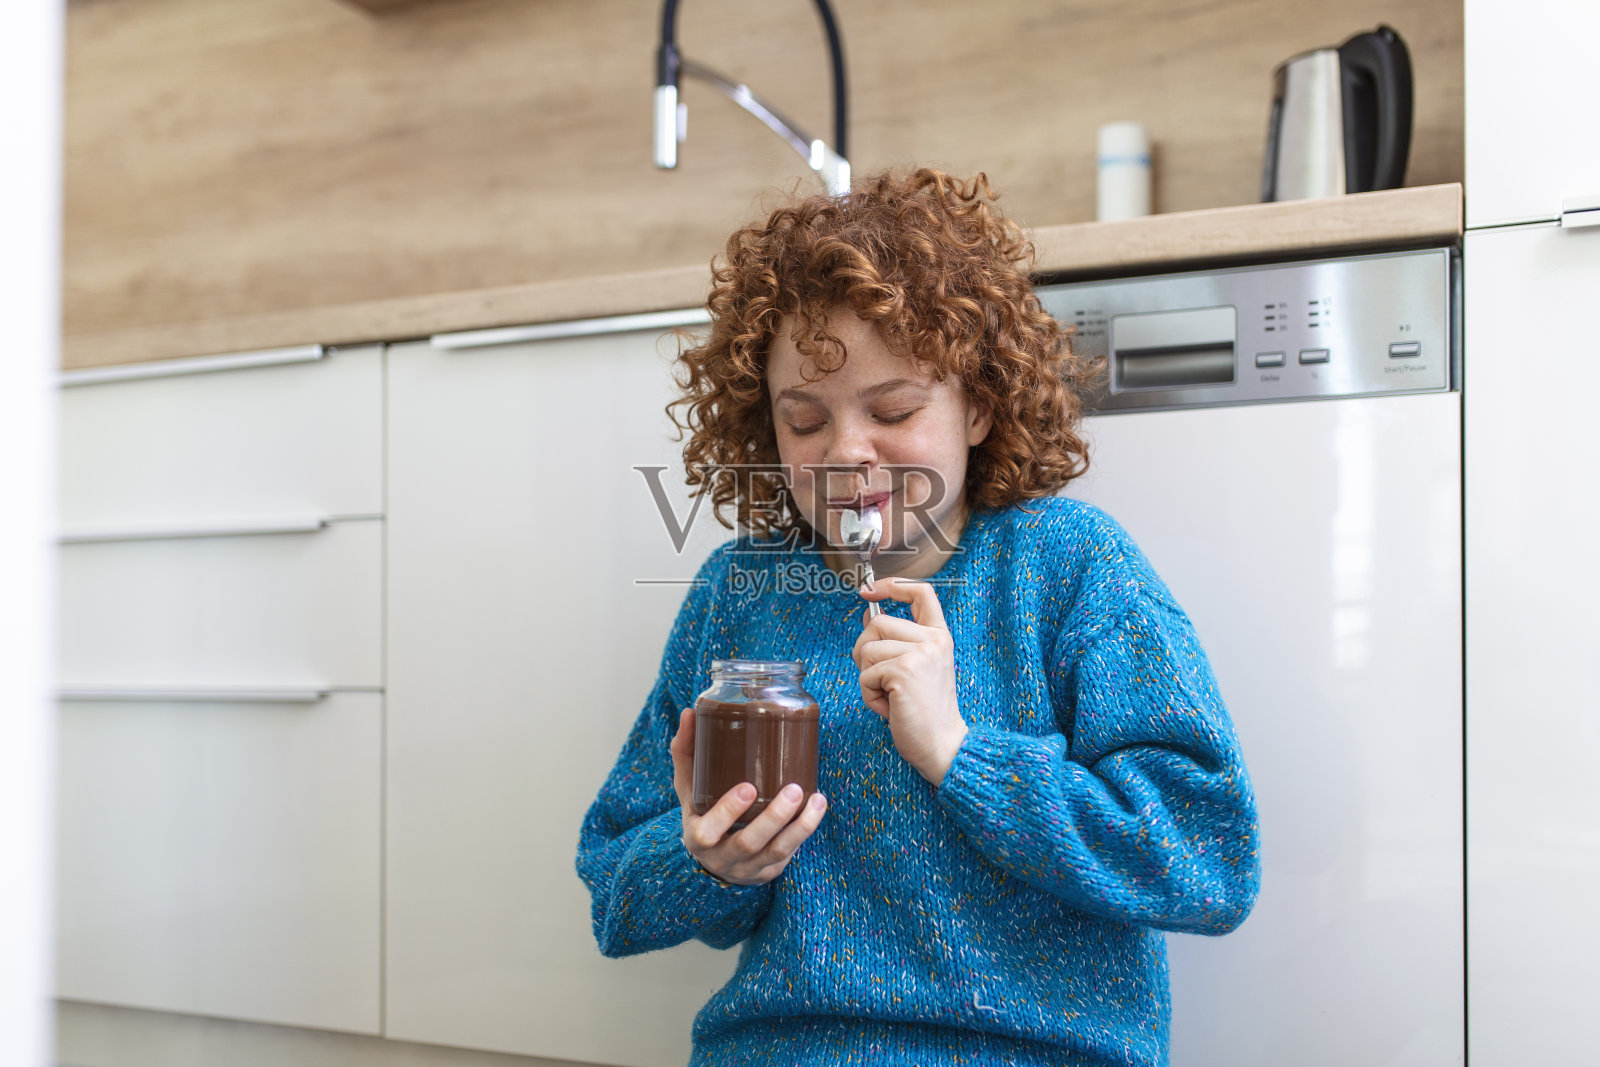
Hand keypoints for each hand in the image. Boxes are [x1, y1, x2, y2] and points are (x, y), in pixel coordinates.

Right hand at [668, 708, 826, 885]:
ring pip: (776, 851)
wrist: (713, 860)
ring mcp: (749, 867)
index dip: (728, 812)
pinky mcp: (770, 869)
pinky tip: (818, 806)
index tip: (747, 787)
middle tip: (793, 789)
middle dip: (773, 818)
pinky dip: (805, 829)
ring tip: (816, 798)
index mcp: (699, 837)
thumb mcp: (688, 789)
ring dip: (800, 826)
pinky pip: (790, 852)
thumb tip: (690, 712)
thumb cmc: (702, 814)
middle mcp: (722, 858)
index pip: (709, 832)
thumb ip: (687, 753)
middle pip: (748, 843)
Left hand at [852, 577, 968, 784]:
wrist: (942, 745)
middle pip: (878, 622)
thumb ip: (898, 642)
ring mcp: (919, 653)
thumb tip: (869, 615)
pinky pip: (865, 674)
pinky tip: (890, 707)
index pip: (921, 591)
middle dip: (866, 652)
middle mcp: (933, 640)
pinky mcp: (903, 670)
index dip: (893, 585)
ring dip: (868, 678)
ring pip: (867, 649)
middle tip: (882, 680)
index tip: (868, 590)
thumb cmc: (925, 712)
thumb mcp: (916, 668)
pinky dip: (869, 695)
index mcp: (939, 636)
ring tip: (891, 697)